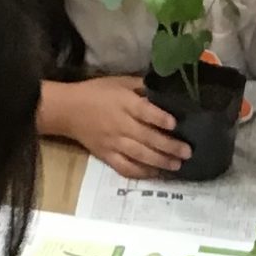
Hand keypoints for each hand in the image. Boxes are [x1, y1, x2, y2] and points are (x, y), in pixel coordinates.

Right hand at [59, 75, 188, 177]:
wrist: (68, 110)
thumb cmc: (97, 92)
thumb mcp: (120, 82)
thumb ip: (142, 86)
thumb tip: (166, 91)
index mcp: (123, 103)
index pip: (144, 112)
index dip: (160, 118)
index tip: (175, 124)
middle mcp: (120, 124)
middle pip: (147, 137)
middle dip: (169, 146)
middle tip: (187, 152)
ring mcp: (113, 143)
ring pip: (139, 155)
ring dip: (160, 162)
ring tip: (177, 165)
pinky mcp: (106, 156)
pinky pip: (125, 168)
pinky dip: (141, 172)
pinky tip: (155, 173)